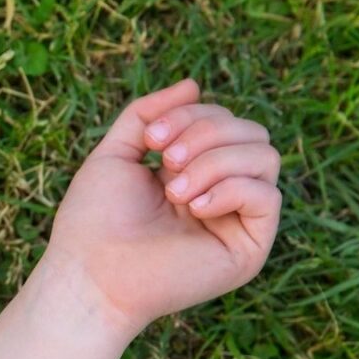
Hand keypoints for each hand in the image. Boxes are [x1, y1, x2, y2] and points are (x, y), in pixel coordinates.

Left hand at [45, 79, 283, 335]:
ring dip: (217, 161)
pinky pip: (267, 196)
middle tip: (166, 162)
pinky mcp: (249, 248)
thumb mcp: (116, 153)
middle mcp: (221, 193)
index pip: (224, 120)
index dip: (193, 115)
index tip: (151, 139)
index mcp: (194, 171)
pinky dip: (231, 189)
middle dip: (208, 133)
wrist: (90, 275)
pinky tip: (194, 208)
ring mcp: (236, 220)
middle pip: (251, 131)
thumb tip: (193, 83)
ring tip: (175, 190)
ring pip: (265, 156)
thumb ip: (148, 114)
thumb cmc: (94, 221)